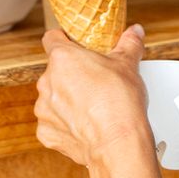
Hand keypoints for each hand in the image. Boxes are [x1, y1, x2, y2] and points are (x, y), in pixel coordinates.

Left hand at [36, 26, 152, 169]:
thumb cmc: (120, 103)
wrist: (117, 144)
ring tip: (92, 107)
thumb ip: (129, 43)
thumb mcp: (128, 65)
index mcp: (62, 59)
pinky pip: (54, 123)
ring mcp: (44, 109)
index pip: (52, 38)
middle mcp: (47, 82)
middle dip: (72, 75)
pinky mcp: (47, 133)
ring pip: (53, 98)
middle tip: (94, 81)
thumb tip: (134, 32)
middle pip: (55, 71)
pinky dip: (67, 124)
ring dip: (67, 100)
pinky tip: (86, 125)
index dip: (64, 40)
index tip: (75, 45)